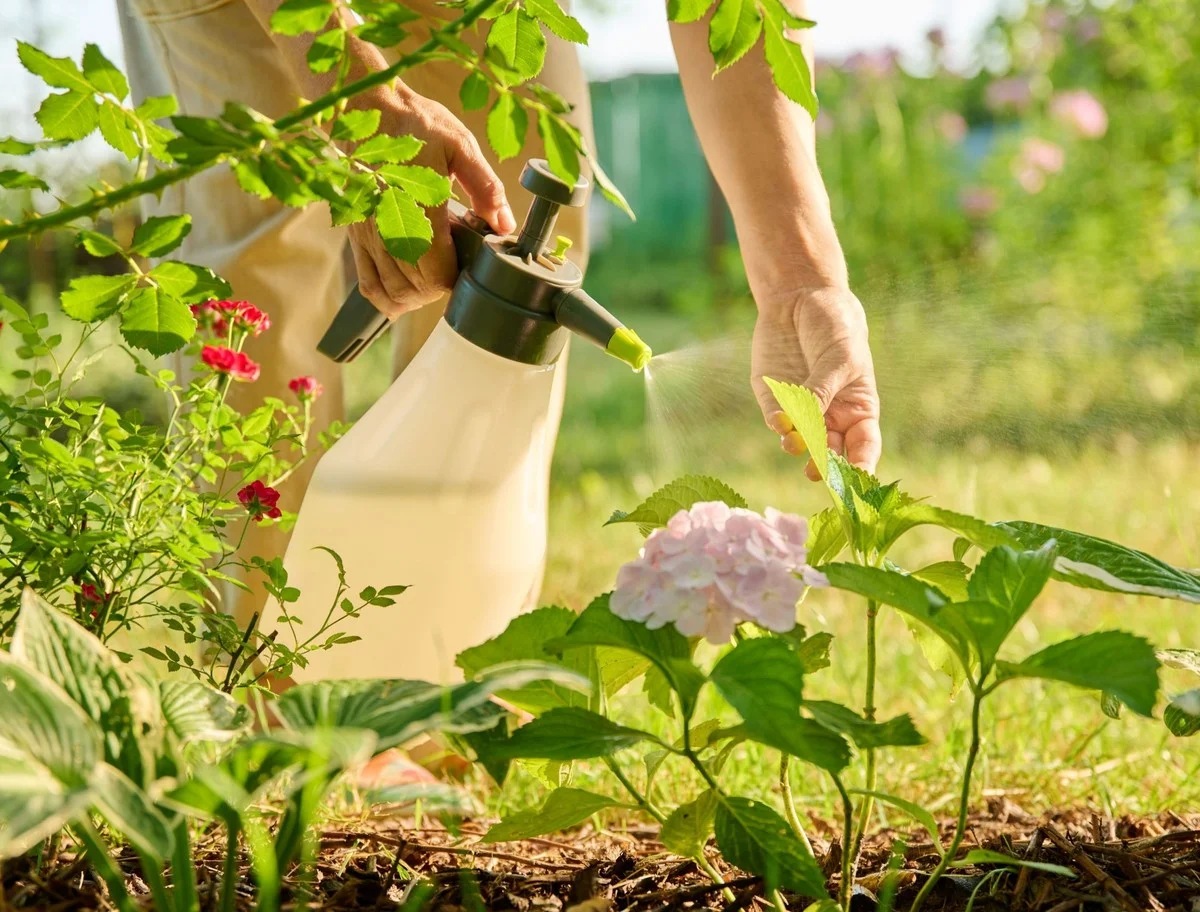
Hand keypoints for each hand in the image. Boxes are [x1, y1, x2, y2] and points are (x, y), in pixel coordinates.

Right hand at [348, 90, 516, 316]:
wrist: (364, 108)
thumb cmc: (414, 123)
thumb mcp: (460, 145)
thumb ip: (485, 187)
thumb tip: (504, 224)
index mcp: (418, 206)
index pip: (436, 271)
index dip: (455, 280)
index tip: (467, 266)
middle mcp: (387, 226)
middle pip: (415, 287)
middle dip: (439, 288)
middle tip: (455, 269)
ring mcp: (368, 233)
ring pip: (391, 291)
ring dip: (416, 297)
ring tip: (433, 280)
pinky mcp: (356, 234)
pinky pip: (367, 282)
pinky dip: (386, 296)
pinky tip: (405, 294)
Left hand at [751, 286, 881, 478]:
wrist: (801, 298)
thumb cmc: (836, 328)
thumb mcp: (840, 357)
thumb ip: (824, 390)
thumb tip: (807, 423)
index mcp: (857, 409)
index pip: (863, 447)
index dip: (861, 466)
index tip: (855, 479)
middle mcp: (829, 416)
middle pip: (828, 452)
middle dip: (822, 465)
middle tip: (815, 472)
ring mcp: (800, 410)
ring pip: (799, 440)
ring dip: (797, 445)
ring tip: (794, 443)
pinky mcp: (773, 399)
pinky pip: (776, 419)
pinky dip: (778, 423)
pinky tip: (781, 421)